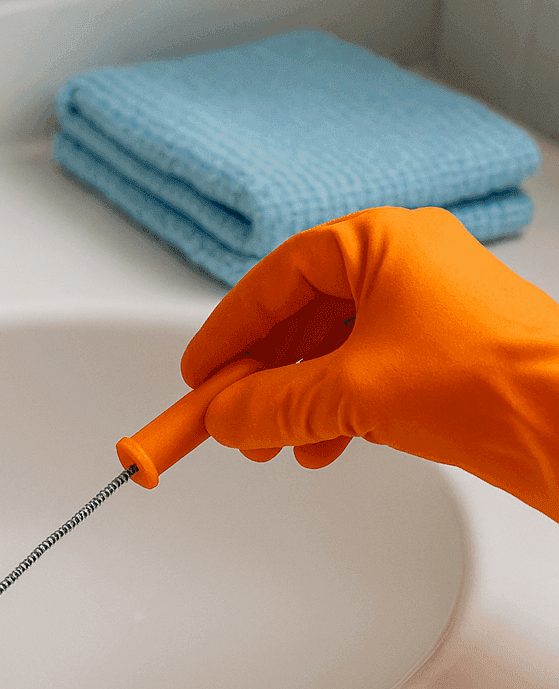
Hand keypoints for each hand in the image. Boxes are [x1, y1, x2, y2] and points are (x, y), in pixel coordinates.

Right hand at [183, 206, 558, 519]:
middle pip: (302, 315)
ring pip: (333, 349)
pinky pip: (367, 372)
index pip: (276, 278)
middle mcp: (406, 264)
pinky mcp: (448, 353)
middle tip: (226, 413)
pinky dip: (334, 409)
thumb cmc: (490, 379)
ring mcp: (430, 308)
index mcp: (382, 241)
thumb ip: (270, 405)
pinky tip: (320, 447)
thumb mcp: (349, 393)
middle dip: (260, 374)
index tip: (198, 373)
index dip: (228, 330)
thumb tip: (224, 417)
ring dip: (294, 399)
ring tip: (269, 443)